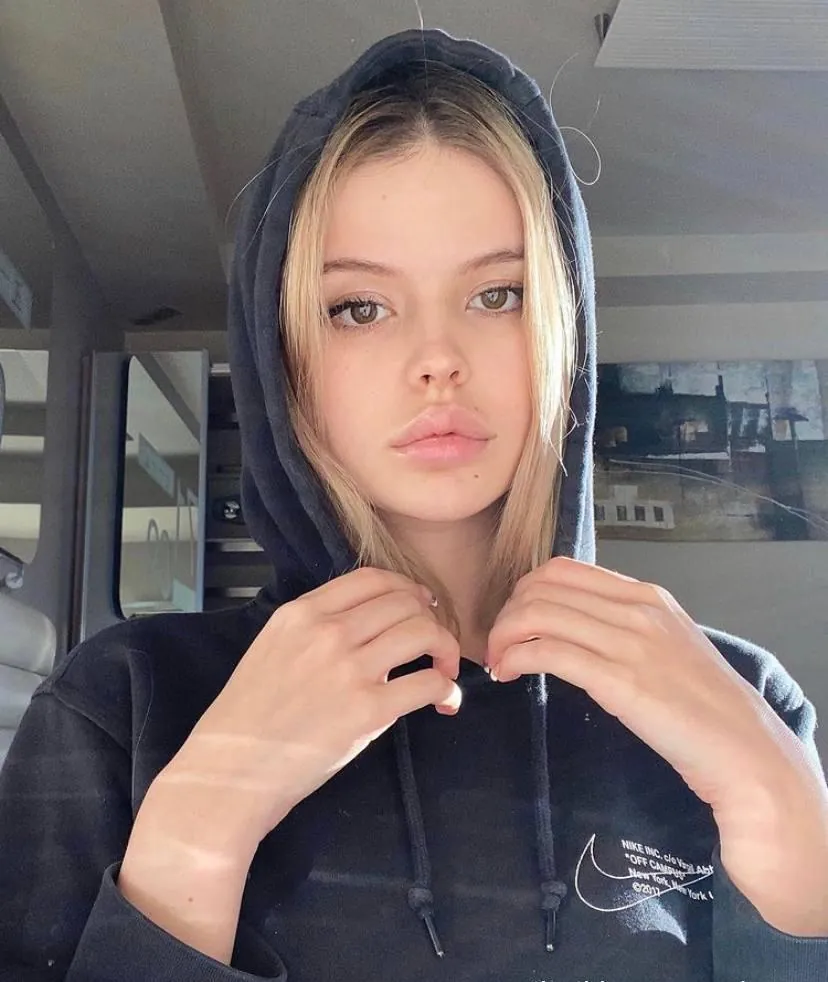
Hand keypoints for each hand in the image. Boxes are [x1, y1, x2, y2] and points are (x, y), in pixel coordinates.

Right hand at [162, 567, 461, 853]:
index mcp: (300, 613)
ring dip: (445, 649)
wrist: (231, 771)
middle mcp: (327, 632)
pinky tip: (444, 701)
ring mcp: (348, 669)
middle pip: (405, 602)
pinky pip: (428, 682)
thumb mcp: (272, 649)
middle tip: (434, 643)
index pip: (372, 578)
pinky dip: (446, 689)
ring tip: (443, 671)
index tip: (418, 605)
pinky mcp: (368, 710)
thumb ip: (314, 629)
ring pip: (424, 633)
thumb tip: (367, 627)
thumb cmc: (247, 719)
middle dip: (430, 619)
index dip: (406, 588)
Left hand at [486, 556, 814, 815]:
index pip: (563, 569)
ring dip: (503, 636)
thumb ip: (625, 627)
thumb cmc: (705, 707)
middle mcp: (637, 609)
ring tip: (499, 663)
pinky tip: (509, 674)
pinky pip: (548, 652)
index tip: (514, 622)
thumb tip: (575, 626)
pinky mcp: (620, 681)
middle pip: (542, 587)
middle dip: (506, 614)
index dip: (524, 591)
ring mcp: (630, 643)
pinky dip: (515, 658)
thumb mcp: (668, 645)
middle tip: (499, 646)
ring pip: (538, 614)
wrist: (746, 751)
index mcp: (647, 596)